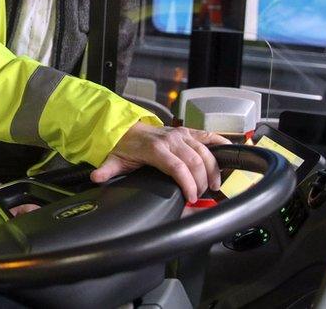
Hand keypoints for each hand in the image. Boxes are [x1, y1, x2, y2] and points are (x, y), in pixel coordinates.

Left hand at [90, 123, 229, 202]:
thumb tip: (96, 178)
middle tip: (201, 196)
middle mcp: (171, 139)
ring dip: (213, 168)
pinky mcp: (187, 131)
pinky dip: (220, 143)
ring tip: (214, 185)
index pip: (177, 167)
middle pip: (195, 161)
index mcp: (155, 148)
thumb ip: (107, 170)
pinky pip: (207, 136)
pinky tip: (229, 154)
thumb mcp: (114, 159)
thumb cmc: (123, 146)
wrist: (126, 127)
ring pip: (204, 150)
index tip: (191, 198)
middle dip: (202, 181)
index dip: (187, 184)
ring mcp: (181, 134)